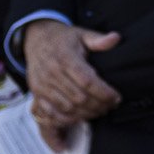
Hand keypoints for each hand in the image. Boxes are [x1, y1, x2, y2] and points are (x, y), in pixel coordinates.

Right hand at [21, 19, 122, 140]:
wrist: (36, 39)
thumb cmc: (64, 39)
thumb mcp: (82, 34)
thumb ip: (99, 39)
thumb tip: (116, 38)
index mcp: (66, 58)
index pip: (88, 82)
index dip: (104, 93)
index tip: (117, 98)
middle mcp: (52, 73)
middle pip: (79, 98)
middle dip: (99, 106)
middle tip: (110, 106)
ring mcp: (42, 85)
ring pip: (67, 108)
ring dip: (86, 114)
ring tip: (99, 111)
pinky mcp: (37, 94)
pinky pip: (51, 114)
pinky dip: (68, 119)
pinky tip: (81, 116)